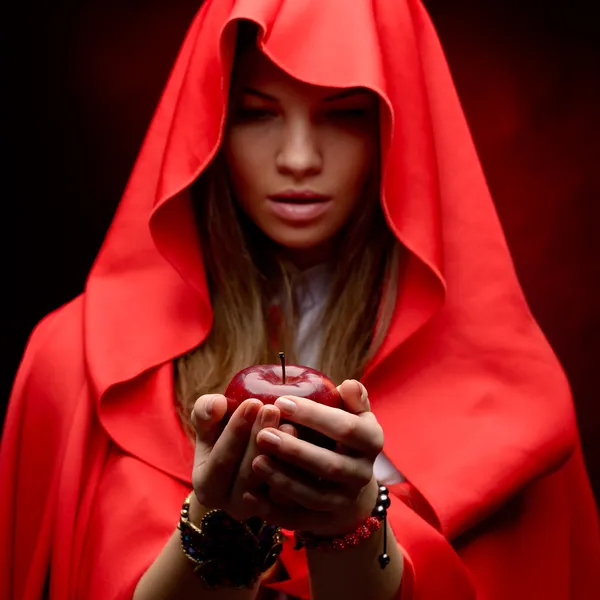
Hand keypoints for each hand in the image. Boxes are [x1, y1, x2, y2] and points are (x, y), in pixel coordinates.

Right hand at [190, 393, 297, 521]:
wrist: (246, 458)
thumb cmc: (224, 435)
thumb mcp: (208, 423)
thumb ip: (205, 411)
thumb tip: (216, 405)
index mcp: (207, 487)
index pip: (222, 461)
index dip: (235, 432)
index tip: (251, 403)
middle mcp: (233, 506)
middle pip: (248, 474)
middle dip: (260, 439)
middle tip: (272, 409)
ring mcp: (262, 512)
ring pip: (272, 487)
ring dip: (281, 454)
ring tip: (290, 424)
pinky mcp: (287, 512)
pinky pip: (294, 497)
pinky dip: (299, 472)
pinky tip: (306, 445)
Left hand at [242, 380, 383, 535]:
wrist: (347, 482)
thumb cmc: (341, 435)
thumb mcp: (353, 413)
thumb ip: (352, 399)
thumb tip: (348, 385)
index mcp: (371, 441)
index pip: (346, 428)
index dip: (314, 416)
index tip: (281, 402)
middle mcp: (363, 474)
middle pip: (330, 466)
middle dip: (295, 451)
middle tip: (262, 434)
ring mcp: (345, 501)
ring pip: (313, 496)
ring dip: (283, 480)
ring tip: (255, 461)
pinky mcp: (325, 522)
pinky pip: (297, 520)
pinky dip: (273, 510)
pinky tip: (249, 495)